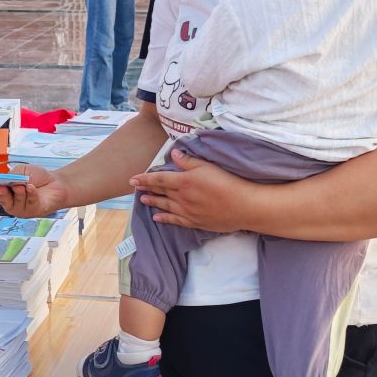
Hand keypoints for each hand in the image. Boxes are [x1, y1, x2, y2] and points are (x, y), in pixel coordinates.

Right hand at [0, 163, 68, 218]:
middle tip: (1, 186)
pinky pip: (29, 202)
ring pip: (15, 201)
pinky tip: (32, 188)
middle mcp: (9, 202)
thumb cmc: (36, 177)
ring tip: (23, 185)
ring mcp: (20, 209)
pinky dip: (30, 193)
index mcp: (3, 192)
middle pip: (0, 198)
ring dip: (19, 191)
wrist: (56, 183)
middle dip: (2, 192)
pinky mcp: (32, 212)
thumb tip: (4, 182)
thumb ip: (11, 176)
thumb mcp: (21, 171)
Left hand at [132, 148, 254, 232]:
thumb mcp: (208, 166)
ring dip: (153, 203)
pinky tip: (157, 218)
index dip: (145, 179)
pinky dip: (164, 219)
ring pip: (165, 207)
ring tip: (142, 201)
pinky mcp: (195, 222)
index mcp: (184, 182)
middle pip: (160, 193)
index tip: (133, 179)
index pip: (159, 180)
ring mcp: (187, 212)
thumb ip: (188, 161)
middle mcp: (181, 198)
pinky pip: (175, 221)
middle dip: (147, 190)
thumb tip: (172, 154)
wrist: (243, 206)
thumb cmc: (228, 182)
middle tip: (135, 189)